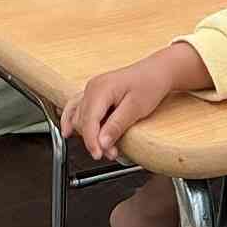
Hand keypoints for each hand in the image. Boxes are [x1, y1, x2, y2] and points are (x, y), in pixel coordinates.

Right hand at [61, 43, 210, 160]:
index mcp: (101, 89)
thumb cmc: (150, 84)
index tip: (98, 154)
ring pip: (80, 118)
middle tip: (112, 152)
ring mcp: (92, 90)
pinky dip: (73, 121)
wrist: (158, 71)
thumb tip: (101, 143)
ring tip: (107, 147)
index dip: (91, 141)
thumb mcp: (136, 107)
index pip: (88, 121)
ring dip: (89, 135)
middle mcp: (92, 88)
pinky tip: (68, 132)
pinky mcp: (94, 94)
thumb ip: (116, 125)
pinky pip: (77, 109)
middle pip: (83, 121)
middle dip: (94, 140)